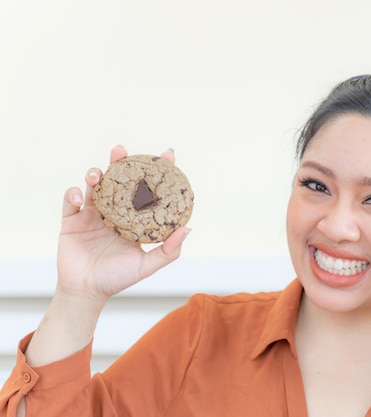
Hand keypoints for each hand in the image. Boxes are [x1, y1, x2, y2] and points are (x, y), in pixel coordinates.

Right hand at [56, 145, 189, 303]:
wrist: (86, 291)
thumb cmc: (118, 278)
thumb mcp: (147, 266)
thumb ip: (168, 251)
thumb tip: (187, 229)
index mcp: (132, 218)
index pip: (146, 189)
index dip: (156, 170)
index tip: (167, 156)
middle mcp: (113, 211)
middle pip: (117, 179)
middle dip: (120, 161)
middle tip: (122, 150)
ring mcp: (91, 213)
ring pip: (93, 184)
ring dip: (95, 173)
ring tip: (99, 175)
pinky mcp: (71, 219)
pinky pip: (70, 199)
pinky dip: (73, 193)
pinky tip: (80, 197)